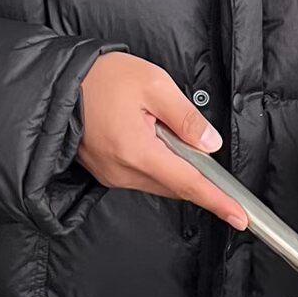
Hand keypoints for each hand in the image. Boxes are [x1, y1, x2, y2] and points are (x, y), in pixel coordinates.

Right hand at [77, 53, 248, 230]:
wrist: (58, 84)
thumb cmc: (102, 79)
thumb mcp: (154, 85)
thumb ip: (186, 117)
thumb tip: (210, 144)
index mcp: (137, 152)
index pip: (188, 183)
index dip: (217, 200)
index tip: (239, 217)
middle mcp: (123, 172)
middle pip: (176, 185)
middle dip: (196, 174)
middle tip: (200, 146)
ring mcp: (112, 175)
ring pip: (160, 181)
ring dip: (174, 165)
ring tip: (161, 126)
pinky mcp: (106, 172)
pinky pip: (142, 175)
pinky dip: (157, 163)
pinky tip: (150, 137)